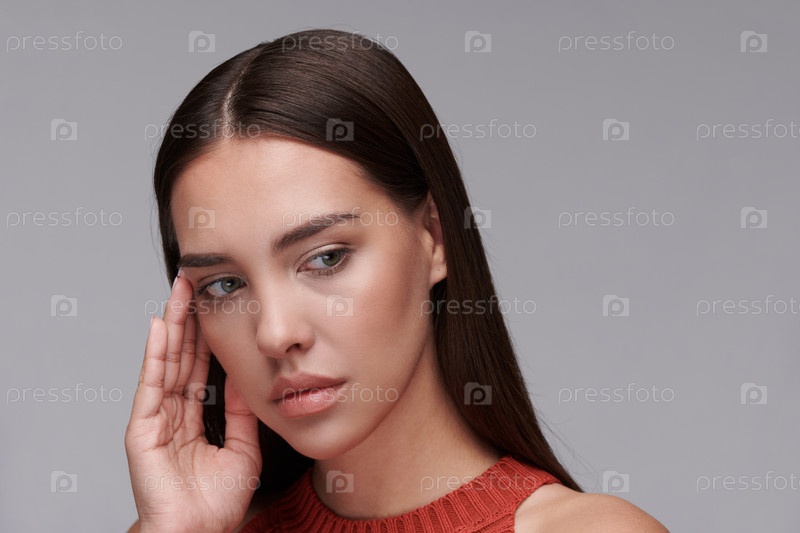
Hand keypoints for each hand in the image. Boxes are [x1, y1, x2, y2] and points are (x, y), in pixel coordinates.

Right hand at [125, 273, 261, 532]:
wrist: (201, 532)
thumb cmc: (218, 502)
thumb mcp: (243, 446)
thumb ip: (240, 411)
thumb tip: (242, 376)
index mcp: (193, 418)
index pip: (199, 367)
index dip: (206, 337)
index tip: (214, 306)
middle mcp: (172, 413)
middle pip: (181, 357)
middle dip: (188, 320)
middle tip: (194, 284)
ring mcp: (156, 419)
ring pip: (167, 362)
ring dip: (173, 325)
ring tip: (179, 291)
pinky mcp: (143, 429)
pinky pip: (152, 384)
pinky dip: (156, 353)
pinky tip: (161, 325)